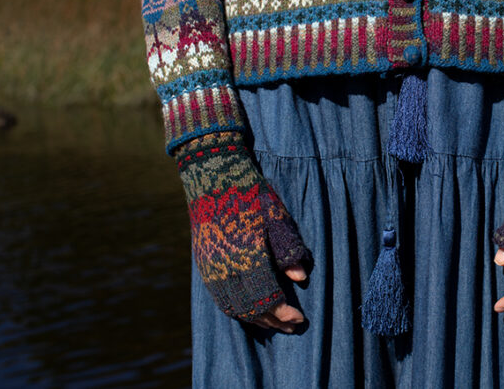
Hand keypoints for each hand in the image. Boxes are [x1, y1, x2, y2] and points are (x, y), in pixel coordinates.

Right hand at [177, 131, 312, 330]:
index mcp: (247, 254)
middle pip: (250, 308)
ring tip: (274, 324)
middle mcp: (226, 267)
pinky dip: (236, 310)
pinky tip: (250, 311)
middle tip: (292, 325)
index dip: (284, 313)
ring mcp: (211, 268)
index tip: (300, 317)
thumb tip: (300, 278)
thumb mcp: (276, 217)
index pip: (267, 297)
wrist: (213, 178)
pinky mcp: (203, 265)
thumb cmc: (250, 195)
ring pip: (233, 307)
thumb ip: (288, 249)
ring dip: (255, 319)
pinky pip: (219, 299)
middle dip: (273, 321)